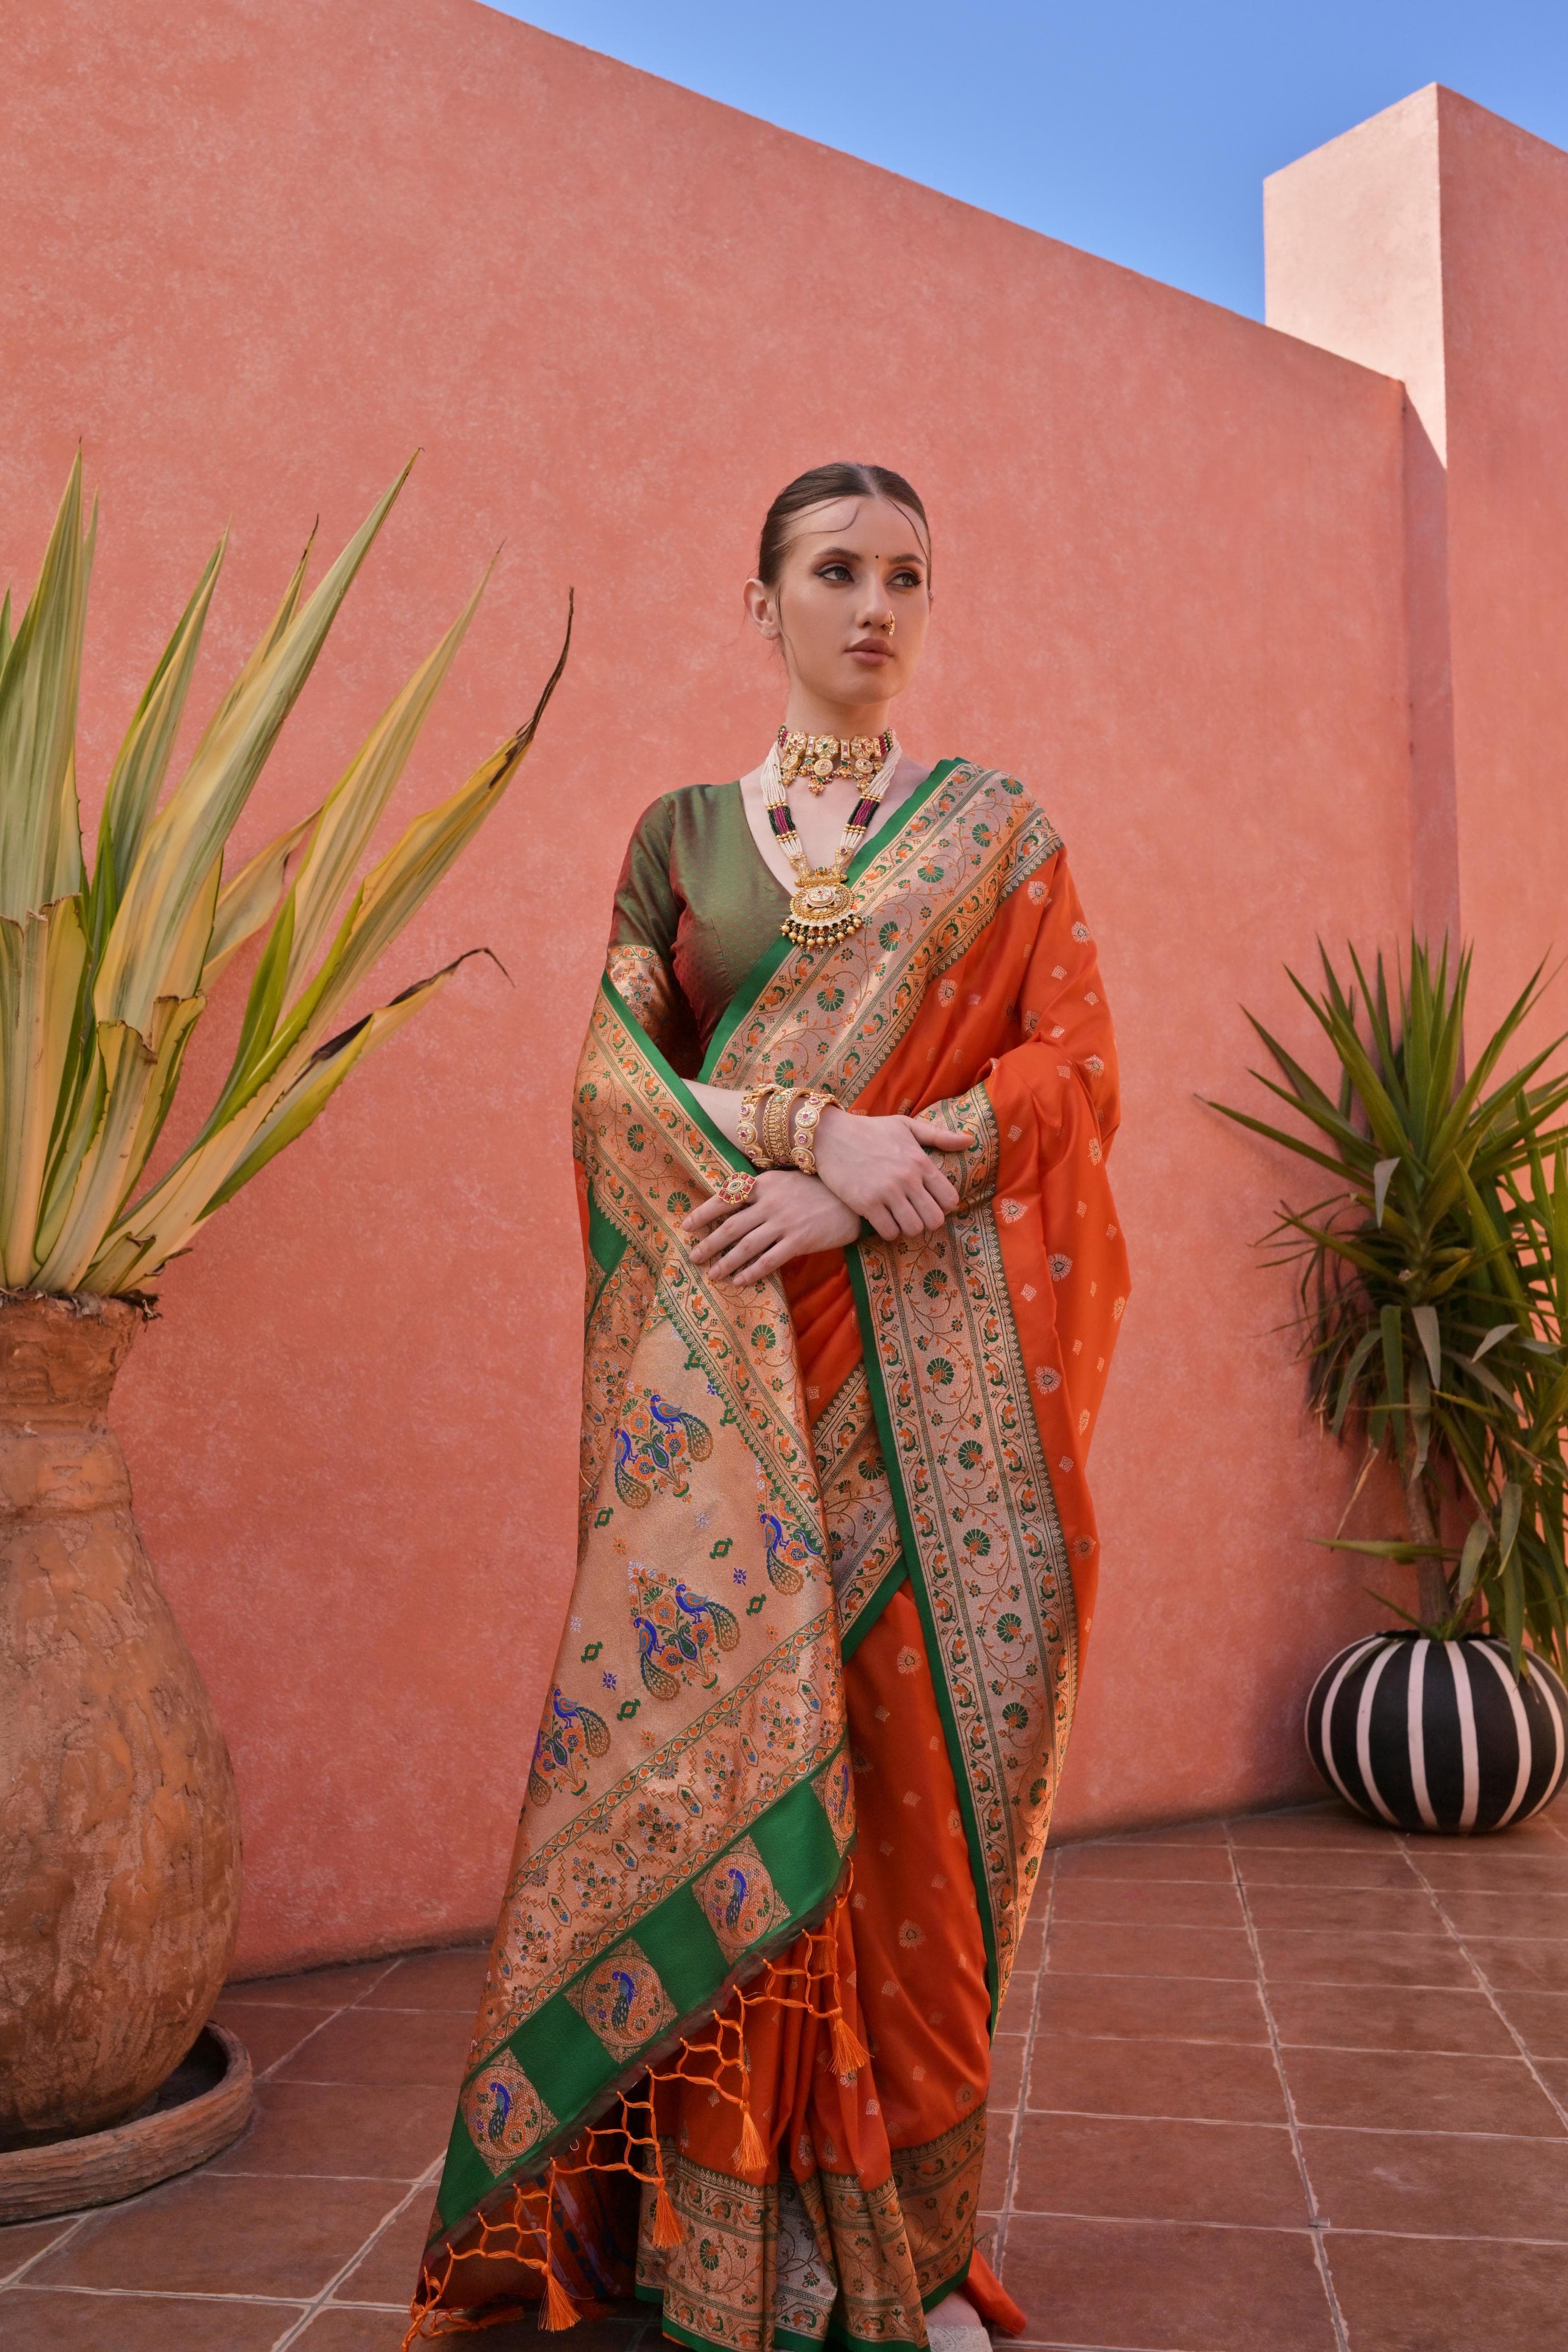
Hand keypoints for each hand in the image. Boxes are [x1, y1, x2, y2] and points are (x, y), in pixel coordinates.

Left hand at [682, 1171, 860, 1286]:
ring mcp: (785, 1222)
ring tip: (713, 1274)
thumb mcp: (786, 1180)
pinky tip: (740, 1281)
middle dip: (709, 1243)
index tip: (687, 1225)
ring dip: (727, 1262)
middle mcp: (771, 1202)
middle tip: (694, 1256)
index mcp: (764, 1184)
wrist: (853, 1198)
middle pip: (731, 1226)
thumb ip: (762, 1190)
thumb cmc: (819, 1188)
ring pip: (747, 1246)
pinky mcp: (800, 1240)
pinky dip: (752, 1272)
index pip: (726, 1197)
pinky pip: (769, 1260)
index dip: (704, 1212)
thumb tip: (733, 1200)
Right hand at [811, 1106, 969, 1238]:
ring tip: (900, 1220)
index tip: (931, 1203)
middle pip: (934, 1220)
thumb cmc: (869, 1129)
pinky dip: (889, 1232)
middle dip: (927, 1221)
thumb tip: (969, 1141)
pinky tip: (883, 1222)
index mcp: (920, 1161)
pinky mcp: (866, 1204)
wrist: (830, 1135)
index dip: (943, 1206)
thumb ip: (938, 1135)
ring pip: (914, 1229)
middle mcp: (907, 1179)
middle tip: (916, 1215)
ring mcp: (887, 1193)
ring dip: (908, 1228)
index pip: (949, 1199)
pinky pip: (889, 1232)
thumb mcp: (906, 1126)